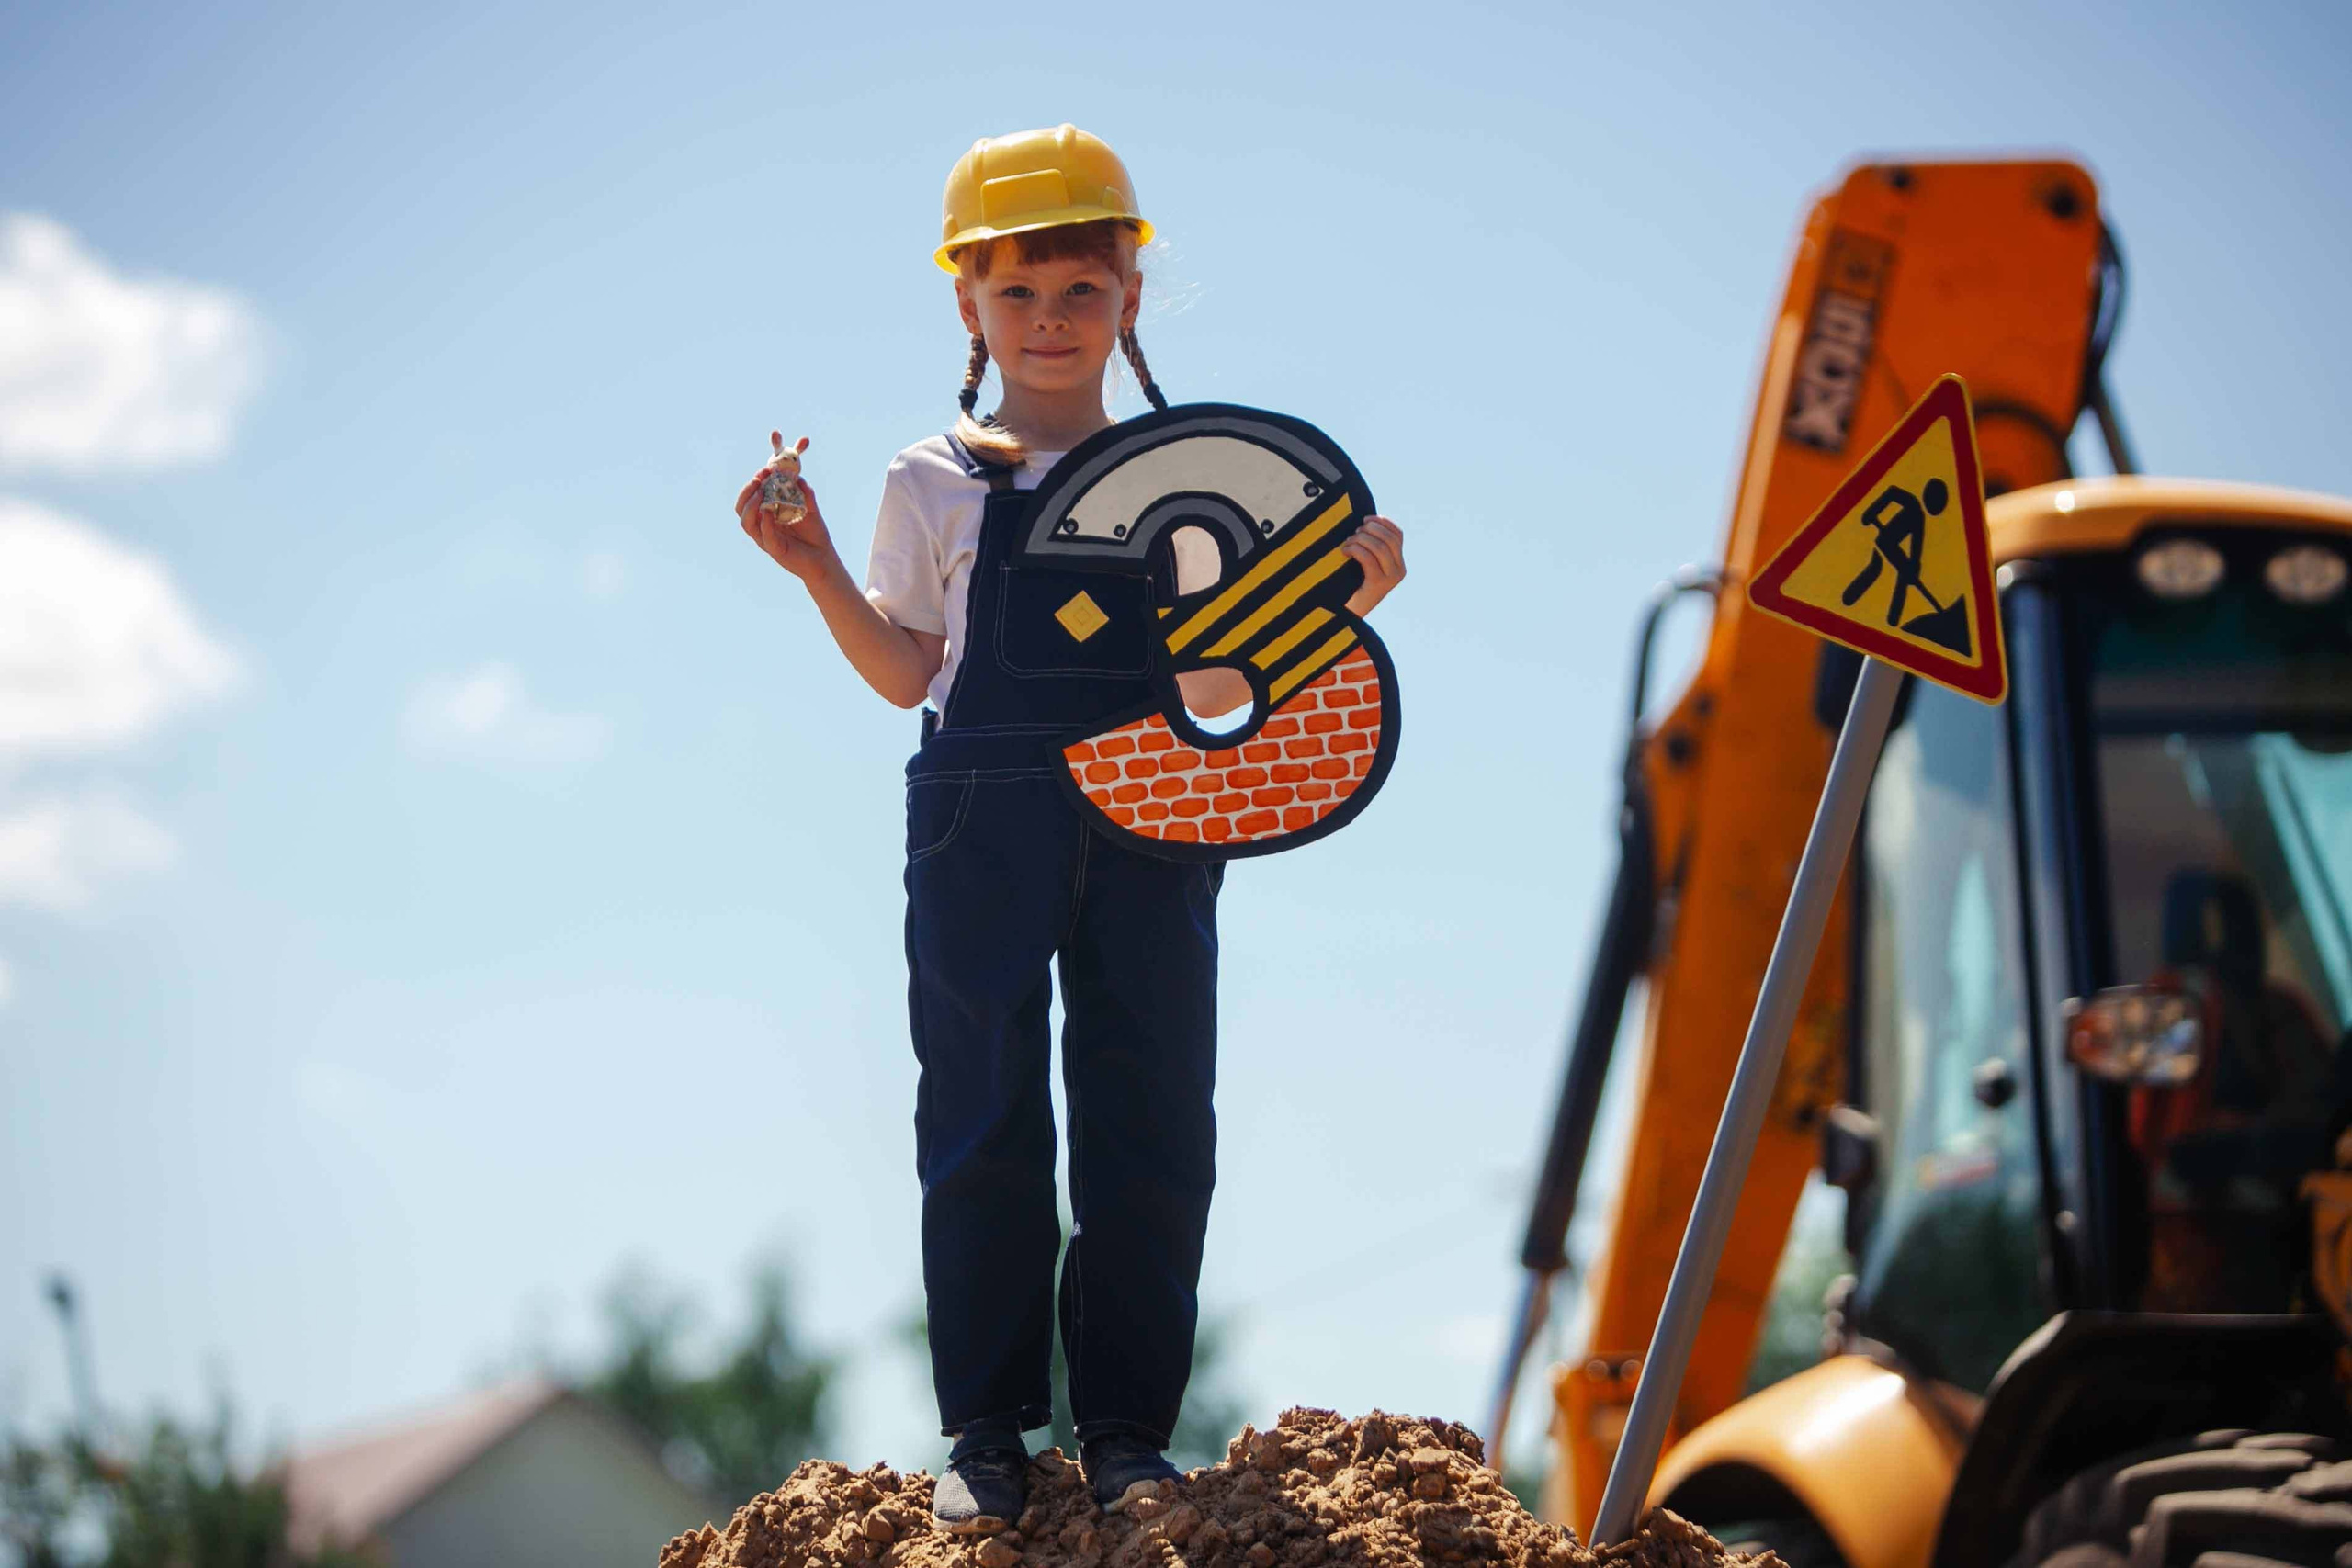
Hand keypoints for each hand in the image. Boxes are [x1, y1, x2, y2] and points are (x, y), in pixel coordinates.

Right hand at [737, 465, 837, 583]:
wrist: (824, 558)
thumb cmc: (815, 535)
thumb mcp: (810, 509)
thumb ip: (805, 494)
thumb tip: (798, 477)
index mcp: (766, 516)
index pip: (751, 497)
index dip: (754, 483)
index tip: (765, 470)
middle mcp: (762, 527)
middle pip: (742, 508)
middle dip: (747, 491)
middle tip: (759, 479)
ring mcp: (766, 539)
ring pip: (746, 523)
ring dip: (751, 506)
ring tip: (760, 492)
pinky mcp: (775, 550)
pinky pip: (765, 536)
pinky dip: (765, 523)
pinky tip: (769, 511)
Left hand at [1342, 515, 1405, 615]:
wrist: (1343, 615)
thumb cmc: (1348, 587)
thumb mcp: (1363, 564)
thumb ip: (1369, 547)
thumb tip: (1365, 522)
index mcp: (1398, 565)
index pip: (1397, 535)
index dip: (1383, 521)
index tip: (1365, 518)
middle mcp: (1398, 571)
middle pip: (1390, 538)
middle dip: (1370, 529)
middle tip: (1353, 533)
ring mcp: (1390, 579)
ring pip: (1380, 547)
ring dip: (1360, 539)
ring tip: (1347, 544)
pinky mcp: (1378, 584)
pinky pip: (1368, 557)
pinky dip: (1355, 549)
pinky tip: (1344, 552)